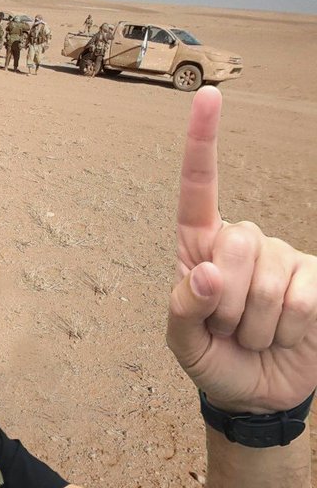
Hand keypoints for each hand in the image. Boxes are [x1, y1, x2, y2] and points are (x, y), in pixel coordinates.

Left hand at [167, 86, 316, 413]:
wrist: (255, 393)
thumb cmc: (212, 358)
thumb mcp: (183, 342)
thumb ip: (184, 308)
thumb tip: (208, 272)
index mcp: (200, 246)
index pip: (199, 188)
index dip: (203, 142)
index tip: (209, 95)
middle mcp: (243, 241)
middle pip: (237, 244)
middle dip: (226, 301)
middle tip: (227, 325)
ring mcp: (284, 258)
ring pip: (270, 279)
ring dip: (256, 324)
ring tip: (252, 335)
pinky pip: (304, 297)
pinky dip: (289, 329)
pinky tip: (284, 335)